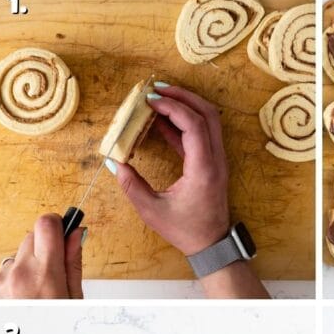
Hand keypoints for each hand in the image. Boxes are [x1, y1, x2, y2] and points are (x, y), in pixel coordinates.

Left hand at [0, 214, 83, 298]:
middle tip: (53, 273)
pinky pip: (5, 272)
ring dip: (28, 268)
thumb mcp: (74, 297)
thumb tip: (76, 233)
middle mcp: (18, 273)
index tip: (63, 231)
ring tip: (36, 292)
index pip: (46, 225)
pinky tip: (23, 297)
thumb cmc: (54, 328)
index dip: (56, 224)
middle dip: (44, 249)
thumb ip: (73, 262)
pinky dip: (14, 281)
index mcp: (44, 274)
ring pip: (18, 256)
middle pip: (31, 238)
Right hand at [110, 84, 229, 255]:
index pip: (194, 125)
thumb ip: (133, 186)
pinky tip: (162, 122)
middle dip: (184, 96)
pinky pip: (203, 136)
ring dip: (187, 106)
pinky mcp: (213, 165)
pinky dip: (185, 124)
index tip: (150, 100)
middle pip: (208, 114)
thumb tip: (115, 163)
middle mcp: (216, 161)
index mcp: (203, 169)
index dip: (173, 107)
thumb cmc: (186, 231)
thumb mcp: (153, 211)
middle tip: (157, 89)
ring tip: (160, 99)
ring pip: (210, 122)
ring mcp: (218, 161)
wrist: (212, 245)